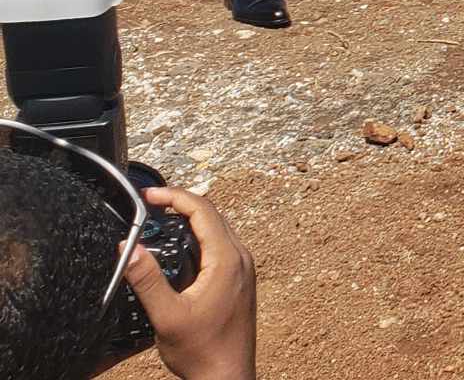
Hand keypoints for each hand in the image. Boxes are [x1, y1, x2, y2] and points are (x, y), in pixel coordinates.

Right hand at [123, 185, 256, 379]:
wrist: (226, 375)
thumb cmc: (203, 350)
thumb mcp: (167, 315)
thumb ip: (147, 280)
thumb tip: (128, 248)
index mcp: (228, 259)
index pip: (203, 211)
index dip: (175, 197)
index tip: (149, 195)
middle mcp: (240, 258)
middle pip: (212, 215)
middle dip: (181, 203)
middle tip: (151, 203)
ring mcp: (242, 268)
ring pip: (217, 229)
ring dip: (190, 219)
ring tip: (160, 218)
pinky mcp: (238, 279)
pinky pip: (219, 245)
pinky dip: (198, 237)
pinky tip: (178, 247)